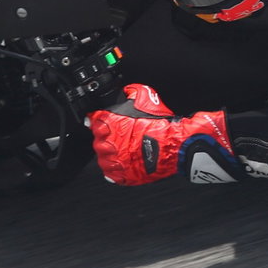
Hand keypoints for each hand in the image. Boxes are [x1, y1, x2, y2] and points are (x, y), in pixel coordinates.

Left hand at [88, 84, 239, 184]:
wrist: (174, 145)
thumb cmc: (161, 123)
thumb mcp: (146, 96)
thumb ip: (130, 92)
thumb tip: (126, 91)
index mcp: (108, 123)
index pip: (92, 120)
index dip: (99, 119)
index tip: (103, 120)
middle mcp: (107, 143)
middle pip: (97, 139)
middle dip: (107, 137)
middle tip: (122, 134)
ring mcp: (114, 161)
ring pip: (103, 157)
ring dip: (111, 153)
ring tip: (125, 149)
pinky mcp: (122, 175)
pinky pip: (111, 174)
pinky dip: (116, 169)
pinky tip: (125, 162)